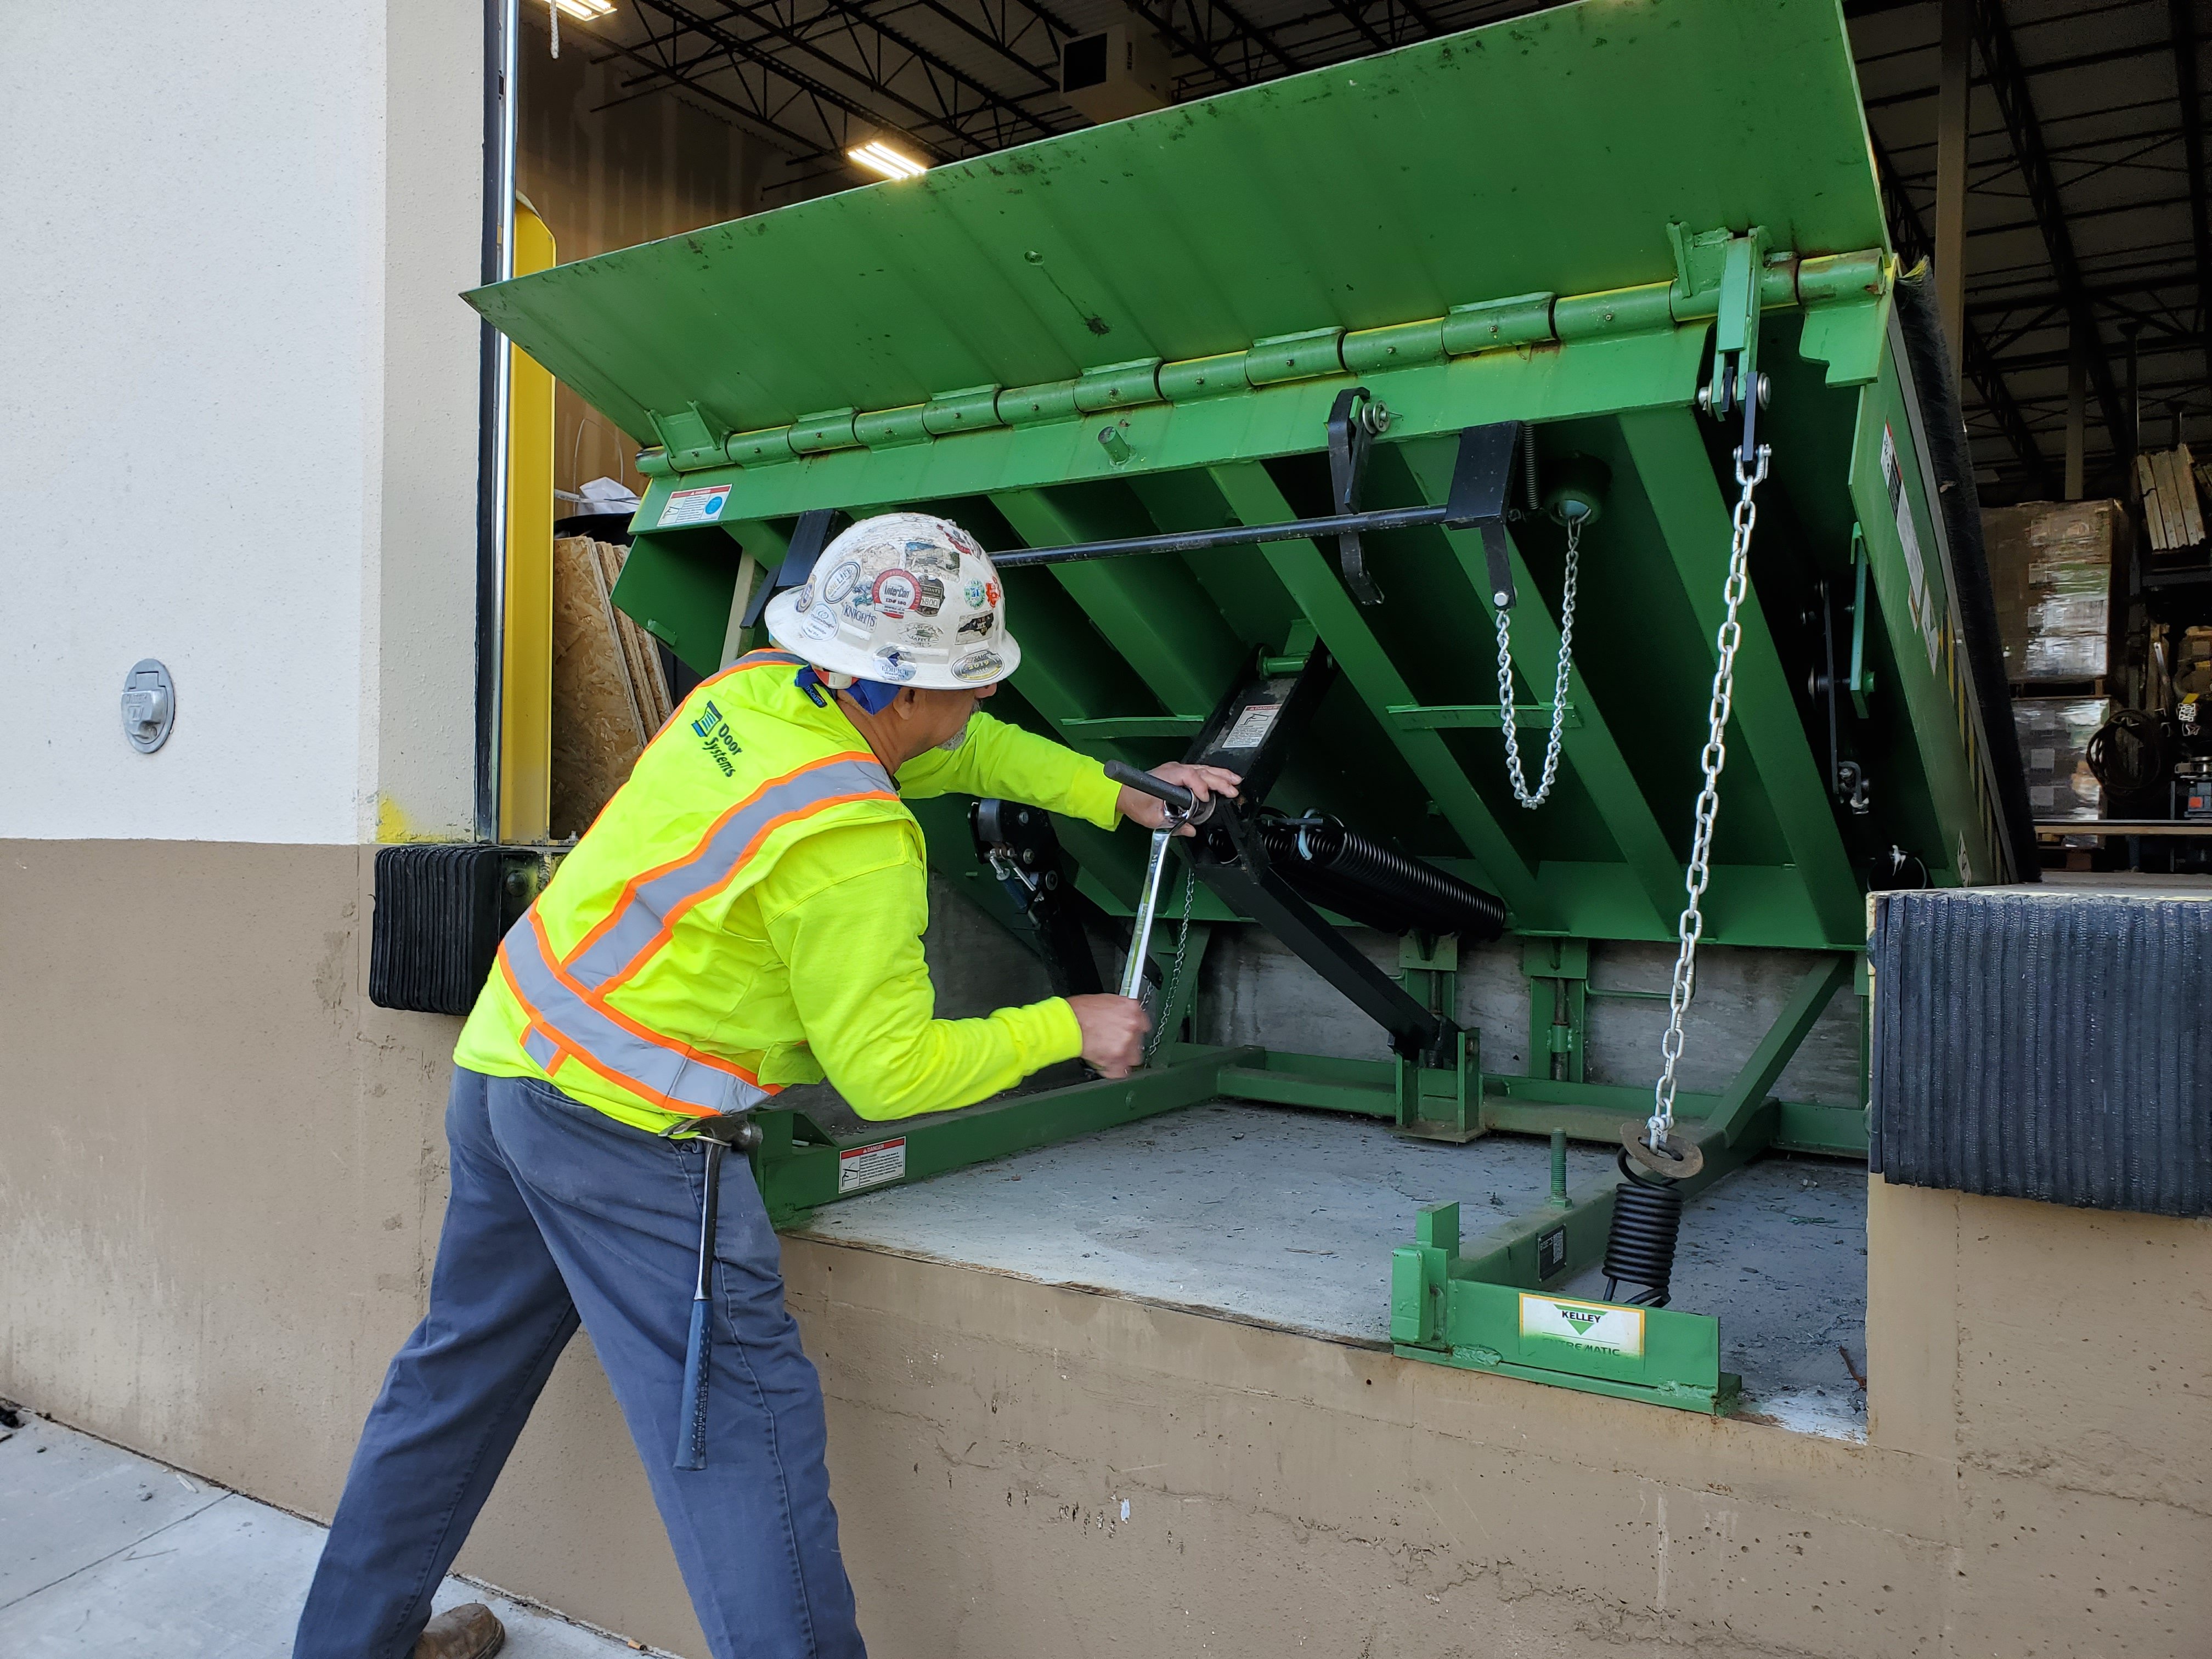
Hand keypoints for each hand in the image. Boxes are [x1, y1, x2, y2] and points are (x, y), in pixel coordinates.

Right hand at [1067, 993, 1150, 1077]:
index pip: (1143, 1024)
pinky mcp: (1115, 1059)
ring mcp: (1125, 1043)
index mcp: (1131, 1009)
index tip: (1130, 1034)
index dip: (1134, 1031)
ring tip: (1109, 1056)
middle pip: (1138, 1042)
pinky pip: (1119, 1072)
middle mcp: (1132, 1025)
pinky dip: (1112, 1070)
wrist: (1066, 1023)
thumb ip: (1120, 1011)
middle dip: (1128, 1045)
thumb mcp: (1105, 1001)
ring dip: (1122, 1058)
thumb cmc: (1079, 1011)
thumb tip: (1121, 1017)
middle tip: (1115, 1045)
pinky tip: (1105, 1065)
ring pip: (1132, 1059)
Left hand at [1116, 763, 1243, 836]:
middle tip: (1233, 790)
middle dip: (1220, 780)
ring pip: (1204, 769)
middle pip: (1202, 771)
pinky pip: (1201, 771)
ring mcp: (1178, 769)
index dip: (1200, 786)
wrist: (1124, 793)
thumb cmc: (1136, 801)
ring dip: (1221, 775)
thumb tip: (1190, 830)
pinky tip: (1224, 779)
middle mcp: (1174, 770)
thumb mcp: (1153, 818)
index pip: (1189, 776)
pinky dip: (1214, 775)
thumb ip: (1173, 825)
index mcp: (1167, 777)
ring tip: (1235, 781)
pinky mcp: (1180, 772)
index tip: (1206, 799)